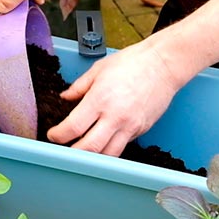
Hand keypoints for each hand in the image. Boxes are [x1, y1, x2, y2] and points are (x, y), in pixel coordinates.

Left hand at [46, 42, 180, 155]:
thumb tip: (66, 97)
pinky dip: (110, 147)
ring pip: (108, 155)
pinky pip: (122, 145)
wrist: (164, 65)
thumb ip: (80, 86)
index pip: (72, 128)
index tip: (54, 135)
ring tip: (83, 150)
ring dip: (93, 156)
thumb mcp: (99, 69)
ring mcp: (130, 126)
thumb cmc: (134, 62)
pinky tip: (104, 140)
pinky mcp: (141, 130)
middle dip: (72, 153)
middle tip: (65, 148)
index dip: (58, 136)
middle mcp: (115, 117)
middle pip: (89, 149)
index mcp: (100, 99)